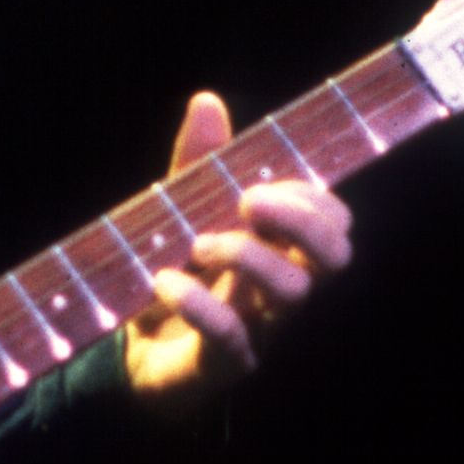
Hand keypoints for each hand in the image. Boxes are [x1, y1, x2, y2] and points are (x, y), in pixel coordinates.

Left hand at [122, 92, 352, 396]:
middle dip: (302, 222)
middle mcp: (281, 291)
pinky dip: (198, 303)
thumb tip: (207, 100)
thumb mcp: (179, 211)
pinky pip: (231, 337)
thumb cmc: (173, 276)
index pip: (334, 225)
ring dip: (248, 255)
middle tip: (249, 203)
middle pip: (335, 259)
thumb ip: (197, 163)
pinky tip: (164, 282)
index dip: (314, 200)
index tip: (260, 185)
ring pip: (293, 293)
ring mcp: (260, 330)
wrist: (129, 354)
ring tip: (198, 244)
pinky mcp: (222, 363)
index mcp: (281, 251)